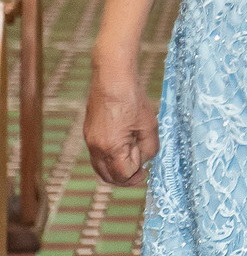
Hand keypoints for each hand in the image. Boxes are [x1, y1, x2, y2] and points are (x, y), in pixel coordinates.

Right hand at [84, 69, 159, 184]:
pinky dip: (109, 158)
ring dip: (116, 169)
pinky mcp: (89, 132)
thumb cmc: (132, 100)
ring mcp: (89, 140)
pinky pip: (97, 155)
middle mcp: (96, 148)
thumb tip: (144, 161)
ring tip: (132, 158)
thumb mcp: (149, 126)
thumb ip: (149, 149)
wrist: (112, 78)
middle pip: (108, 177)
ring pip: (100, 167)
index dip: (136, 174)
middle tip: (140, 172)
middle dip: (125, 178)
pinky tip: (123, 146)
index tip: (146, 168)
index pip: (123, 175)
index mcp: (111, 148)